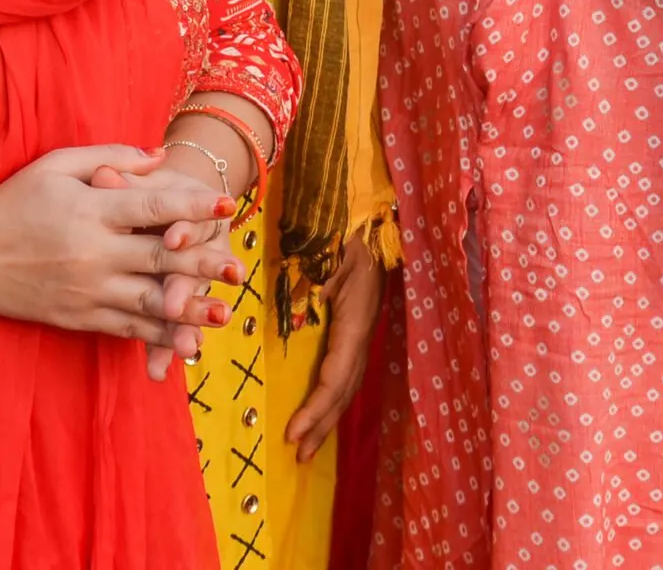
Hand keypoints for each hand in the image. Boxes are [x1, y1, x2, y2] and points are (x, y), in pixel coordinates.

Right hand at [0, 145, 240, 360]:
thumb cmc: (13, 204)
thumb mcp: (55, 166)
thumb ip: (110, 159)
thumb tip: (161, 158)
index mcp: (90, 210)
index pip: (151, 208)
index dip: (191, 206)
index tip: (224, 205)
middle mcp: (92, 254)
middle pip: (159, 258)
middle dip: (203, 263)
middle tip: (239, 267)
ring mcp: (87, 291)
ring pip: (150, 302)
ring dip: (191, 308)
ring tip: (227, 313)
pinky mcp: (80, 318)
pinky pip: (127, 328)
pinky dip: (158, 335)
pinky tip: (187, 340)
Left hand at [286, 232, 384, 462]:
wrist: (370, 206)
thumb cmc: (344, 222)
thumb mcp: (325, 249)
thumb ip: (313, 280)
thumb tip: (301, 311)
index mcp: (356, 317)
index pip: (337, 375)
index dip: (317, 409)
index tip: (292, 433)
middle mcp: (363, 328)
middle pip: (345, 388)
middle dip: (322, 424)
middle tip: (298, 455)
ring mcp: (363, 326)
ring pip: (348, 381)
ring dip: (328, 415)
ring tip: (307, 445)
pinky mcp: (357, 321)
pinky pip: (346, 367)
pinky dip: (332, 393)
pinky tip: (321, 406)